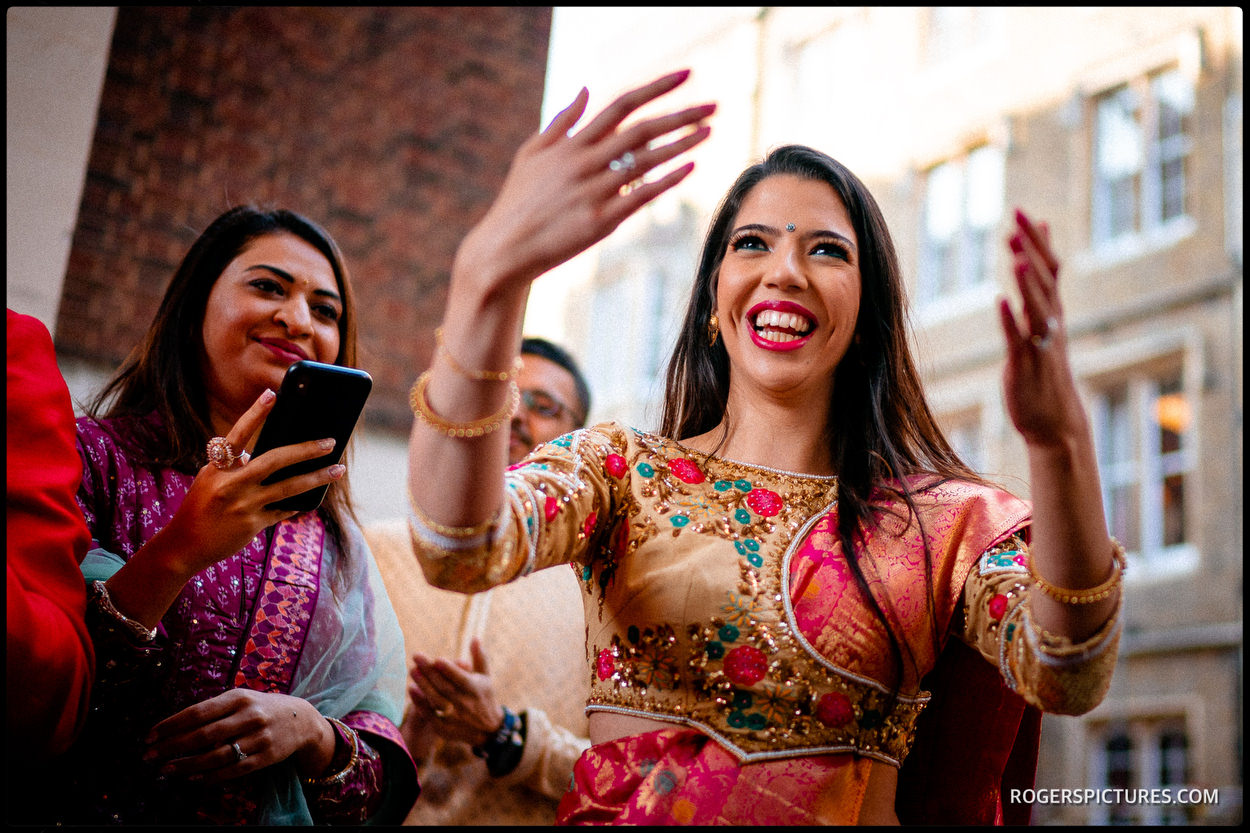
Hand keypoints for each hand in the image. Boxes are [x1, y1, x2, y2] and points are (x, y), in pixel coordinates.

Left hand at [142, 689, 334, 783]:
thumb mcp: (241, 699)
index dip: (171, 725)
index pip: (197, 712)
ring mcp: (259, 738)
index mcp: (239, 697)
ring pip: (216, 756)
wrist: (301, 719)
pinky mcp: (266, 757)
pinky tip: (193, 778)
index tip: (149, 735)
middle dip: (172, 747)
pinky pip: (233, 770)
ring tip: (166, 770)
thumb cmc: (261, 708)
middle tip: (149, 756)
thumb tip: (174, 728)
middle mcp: (250, 716)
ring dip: (187, 765)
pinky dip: (210, 776)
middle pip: (203, 735)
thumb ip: (213, 710)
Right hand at [159, 389, 347, 577]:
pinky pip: (284, 509)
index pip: (238, 435)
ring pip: (289, 487)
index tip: (272, 394)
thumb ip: (236, 466)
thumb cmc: (201, 506)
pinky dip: (299, 503)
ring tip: (338, 469)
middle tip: (330, 442)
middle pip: (275, 461)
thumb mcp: (211, 479)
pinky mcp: (253, 524)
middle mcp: (231, 484)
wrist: (185, 545)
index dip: (254, 414)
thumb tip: (273, 453)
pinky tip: (313, 497)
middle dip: (306, 450)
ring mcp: (243, 505)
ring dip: (317, 477)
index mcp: (218, 468)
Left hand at [408, 637, 504, 747]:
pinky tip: (412, 689)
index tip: (437, 659)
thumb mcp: (485, 677)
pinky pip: (429, 715)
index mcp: (476, 689)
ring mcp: (454, 717)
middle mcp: (465, 703)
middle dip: (429, 671)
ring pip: (436, 700)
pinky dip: (420, 703)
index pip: (461, 679)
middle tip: (416, 656)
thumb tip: (475, 638)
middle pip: (444, 687)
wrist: (487, 731)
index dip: (450, 670)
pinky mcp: (444, 727)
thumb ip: (479, 658)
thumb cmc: (484, 696)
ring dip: (423, 685)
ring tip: (412, 670)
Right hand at [456, 69, 714, 293]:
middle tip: (713, 105)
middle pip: (642, 129)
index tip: (686, 75)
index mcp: (570, 143)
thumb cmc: (518, 200)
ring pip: (647, 160)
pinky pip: (642, 195)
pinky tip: (690, 168)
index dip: (656, 88)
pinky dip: (668, 179)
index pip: (621, 105)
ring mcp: (594, 192)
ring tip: (709, 131)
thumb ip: (561, 121)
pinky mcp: (601, 221)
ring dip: (682, 144)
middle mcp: (584, 162)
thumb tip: (585, 90)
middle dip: (681, 114)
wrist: (505, 248)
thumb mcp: (531, 153)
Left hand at [998, 208, 1088, 448]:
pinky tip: (1000, 300)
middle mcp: (1051, 325)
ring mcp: (1040, 345)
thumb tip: (1030, 256)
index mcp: (1054, 314)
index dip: (1038, 240)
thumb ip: (1038, 292)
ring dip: (1027, 281)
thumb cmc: (1045, 373)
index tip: (1022, 211)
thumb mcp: (1043, 329)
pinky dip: (1011, 320)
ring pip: (1037, 308)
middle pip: (1045, 280)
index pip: (1051, 268)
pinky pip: (1019, 340)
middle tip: (1017, 219)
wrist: (1055, 424)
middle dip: (1032, 249)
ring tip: (1016, 254)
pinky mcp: (1025, 366)